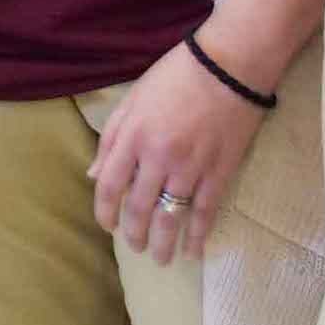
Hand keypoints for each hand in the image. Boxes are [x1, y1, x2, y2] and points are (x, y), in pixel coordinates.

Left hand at [91, 38, 277, 265]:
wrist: (230, 65)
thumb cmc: (177, 74)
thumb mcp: (133, 98)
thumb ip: (112, 137)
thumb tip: (94, 174)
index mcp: (132, 135)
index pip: (109, 184)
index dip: (105, 210)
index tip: (107, 225)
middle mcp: (157, 156)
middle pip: (138, 207)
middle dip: (133, 233)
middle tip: (134, 247)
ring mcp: (190, 167)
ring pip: (170, 217)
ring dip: (163, 243)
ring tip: (160, 258)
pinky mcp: (219, 172)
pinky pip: (205, 211)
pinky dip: (197, 235)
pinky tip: (193, 250)